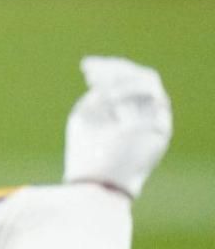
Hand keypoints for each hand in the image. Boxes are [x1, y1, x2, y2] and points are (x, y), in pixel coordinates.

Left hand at [64, 56, 171, 197]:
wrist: (98, 182)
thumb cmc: (87, 153)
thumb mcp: (86, 114)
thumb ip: (98, 92)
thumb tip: (99, 71)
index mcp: (126, 114)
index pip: (125, 82)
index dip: (108, 70)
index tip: (86, 66)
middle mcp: (144, 116)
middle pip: (139, 78)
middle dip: (115, 69)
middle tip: (89, 70)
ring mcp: (155, 121)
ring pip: (148, 82)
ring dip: (120, 79)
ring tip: (99, 91)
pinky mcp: (162, 128)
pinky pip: (153, 95)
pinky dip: (129, 90)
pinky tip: (108, 97)